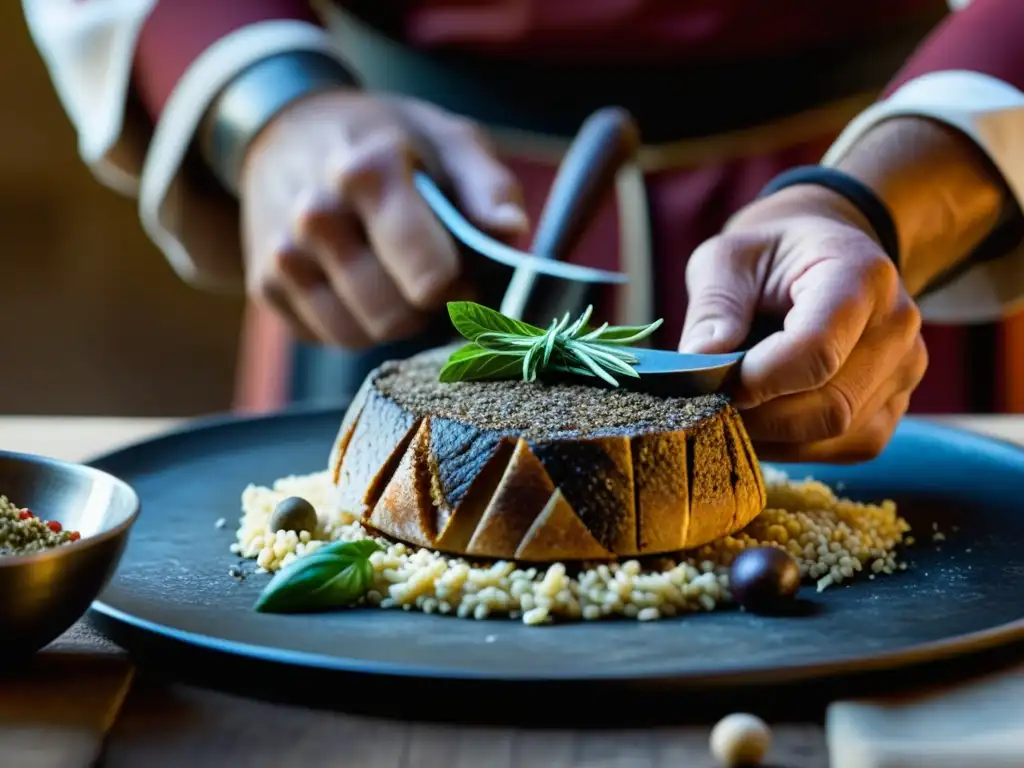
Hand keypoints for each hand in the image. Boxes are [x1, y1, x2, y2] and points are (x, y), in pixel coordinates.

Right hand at [240, 90, 527, 347]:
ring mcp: (284, 255)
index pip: (428, 278)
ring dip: (391, 318)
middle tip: (429, 272)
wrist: (285, 131)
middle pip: (396, 317)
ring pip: (362, 336)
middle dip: (425, 307)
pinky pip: (331, 338)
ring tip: (392, 272)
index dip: (459, 286)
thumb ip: (487, 187)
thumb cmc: (383, 138)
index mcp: (368, 172)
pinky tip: (356, 280)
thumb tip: (511, 232)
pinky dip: (354, 321)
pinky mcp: (266, 287)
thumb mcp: (447, 139)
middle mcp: (316, 216)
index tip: (462, 269)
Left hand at [678, 185, 927, 463]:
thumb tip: (699, 366)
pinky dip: (794, 446)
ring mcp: (904, 370)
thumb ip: (714, 309)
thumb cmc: (768, 258)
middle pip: (831, 404)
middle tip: (710, 408)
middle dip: (760, 417)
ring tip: (731, 410)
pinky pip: (845, 447)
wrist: (817, 258)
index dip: (759, 379)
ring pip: (837, 434)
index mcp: (861, 275)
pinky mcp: (892, 406)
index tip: (713, 384)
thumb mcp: (727, 260)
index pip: (817, 350)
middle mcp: (897, 326)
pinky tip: (762, 422)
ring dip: (773, 436)